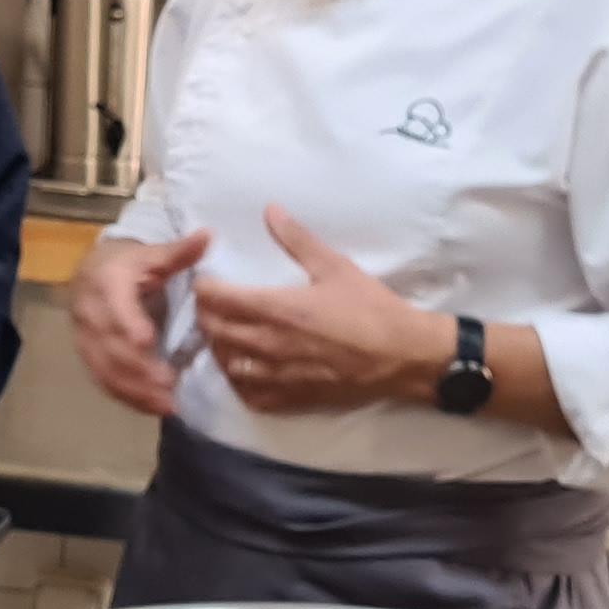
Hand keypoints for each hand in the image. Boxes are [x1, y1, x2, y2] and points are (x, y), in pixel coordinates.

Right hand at [68, 228, 208, 418]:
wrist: (91, 272)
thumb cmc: (130, 264)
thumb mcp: (152, 255)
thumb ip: (179, 252)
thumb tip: (208, 235)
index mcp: (107, 283)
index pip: (115, 306)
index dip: (128, 323)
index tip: (147, 341)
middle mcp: (90, 312)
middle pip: (110, 344)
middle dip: (138, 367)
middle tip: (168, 384)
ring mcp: (86, 338)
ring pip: (105, 368)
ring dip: (134, 389)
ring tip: (166, 405)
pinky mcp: (89, 356)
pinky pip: (104, 381)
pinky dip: (127, 397)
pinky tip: (154, 408)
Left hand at [191, 206, 449, 416]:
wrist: (403, 356)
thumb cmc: (370, 308)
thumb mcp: (334, 266)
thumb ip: (297, 239)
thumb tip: (269, 210)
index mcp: (276, 309)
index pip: (217, 300)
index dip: (204, 289)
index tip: (206, 281)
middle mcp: (269, 345)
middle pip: (215, 332)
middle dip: (206, 316)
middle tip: (211, 305)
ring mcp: (278, 376)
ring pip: (227, 365)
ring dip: (219, 348)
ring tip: (225, 335)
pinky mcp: (292, 398)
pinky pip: (250, 395)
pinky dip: (240, 382)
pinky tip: (245, 370)